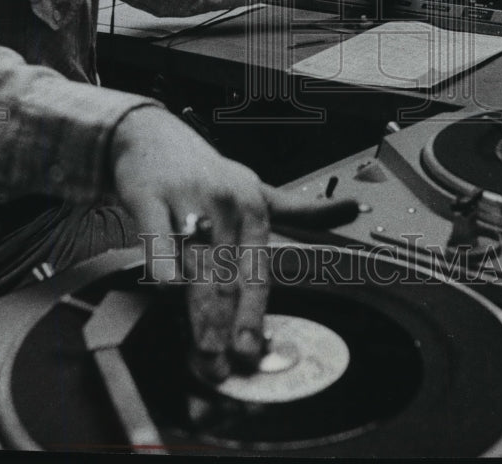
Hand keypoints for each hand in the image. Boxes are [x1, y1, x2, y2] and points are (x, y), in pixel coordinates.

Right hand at [109, 108, 355, 381]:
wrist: (152, 135)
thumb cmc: (208, 173)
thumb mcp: (256, 187)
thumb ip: (300, 210)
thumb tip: (353, 208)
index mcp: (253, 206)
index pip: (257, 269)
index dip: (254, 313)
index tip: (252, 349)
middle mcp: (223, 203)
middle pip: (226, 276)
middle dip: (225, 326)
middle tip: (224, 367)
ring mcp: (186, 199)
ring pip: (195, 265)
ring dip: (198, 313)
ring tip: (201, 351)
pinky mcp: (148, 197)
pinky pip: (156, 237)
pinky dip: (162, 264)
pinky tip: (166, 288)